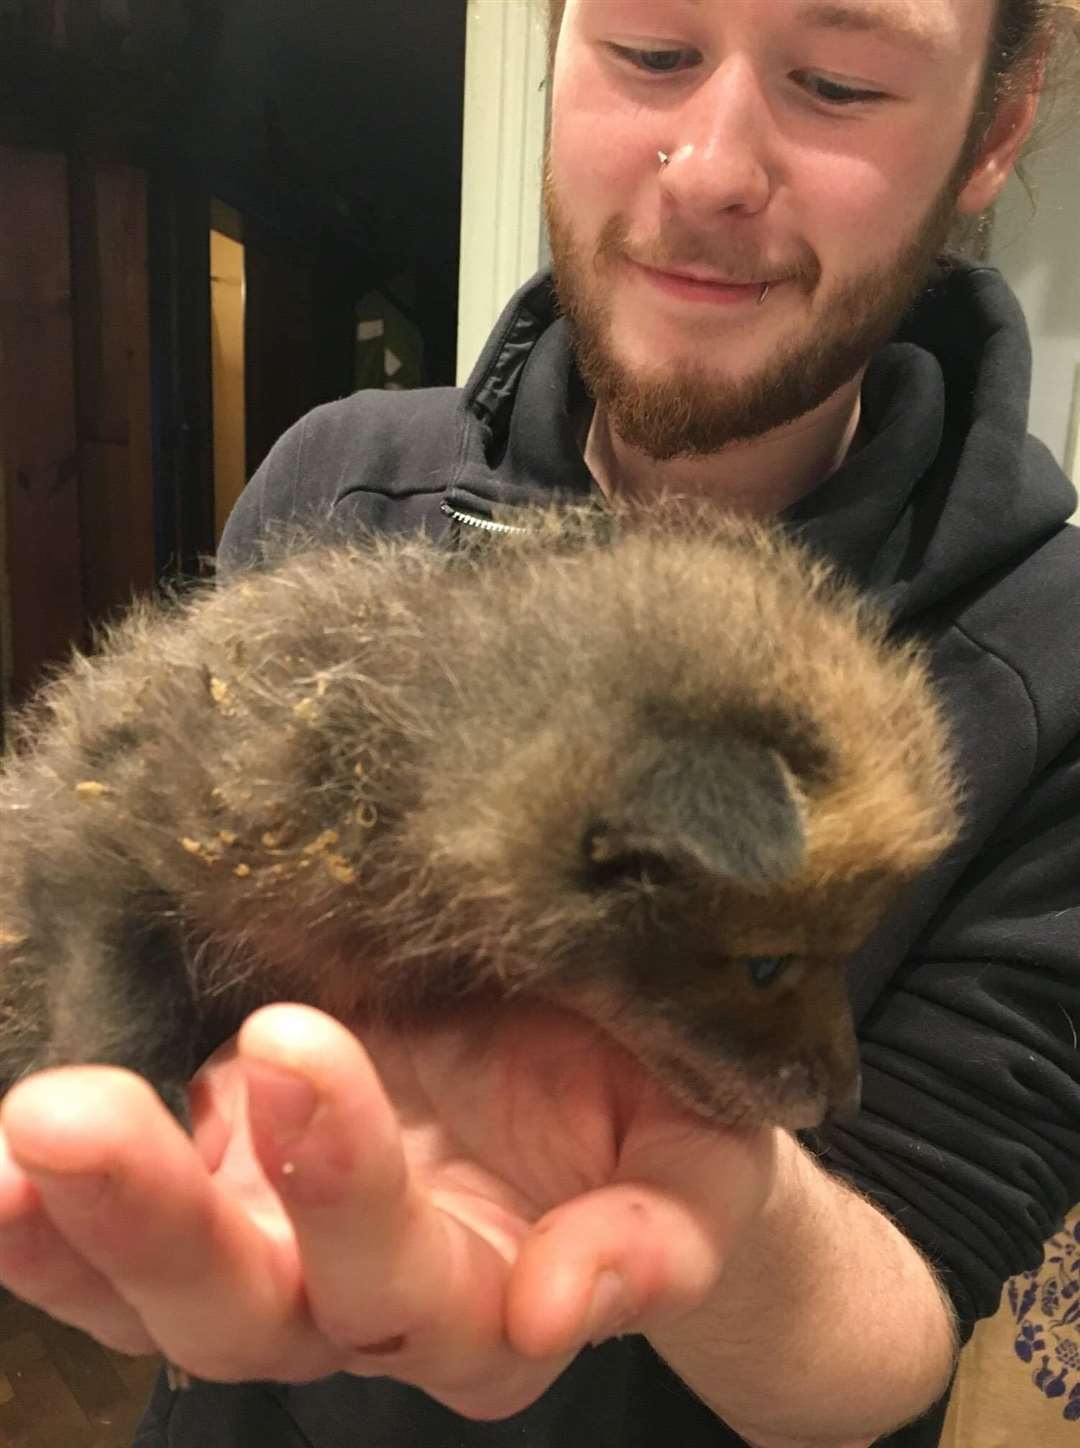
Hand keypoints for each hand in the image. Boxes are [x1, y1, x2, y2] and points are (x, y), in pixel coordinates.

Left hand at [0, 1000, 779, 1419]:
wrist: (604, 1076)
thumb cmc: (656, 1105)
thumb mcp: (692, 1153)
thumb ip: (657, 1233)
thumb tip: (567, 1298)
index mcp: (499, 1293)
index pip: (413, 1281)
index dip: (352, 1192)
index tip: (297, 1048)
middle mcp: (375, 1302)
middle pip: (257, 1310)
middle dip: (165, 1219)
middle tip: (79, 1110)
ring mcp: (286, 1257)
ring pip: (172, 1293)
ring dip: (81, 1224)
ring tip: (17, 1133)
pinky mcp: (226, 1198)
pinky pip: (112, 1255)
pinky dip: (47, 1227)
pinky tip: (3, 1164)